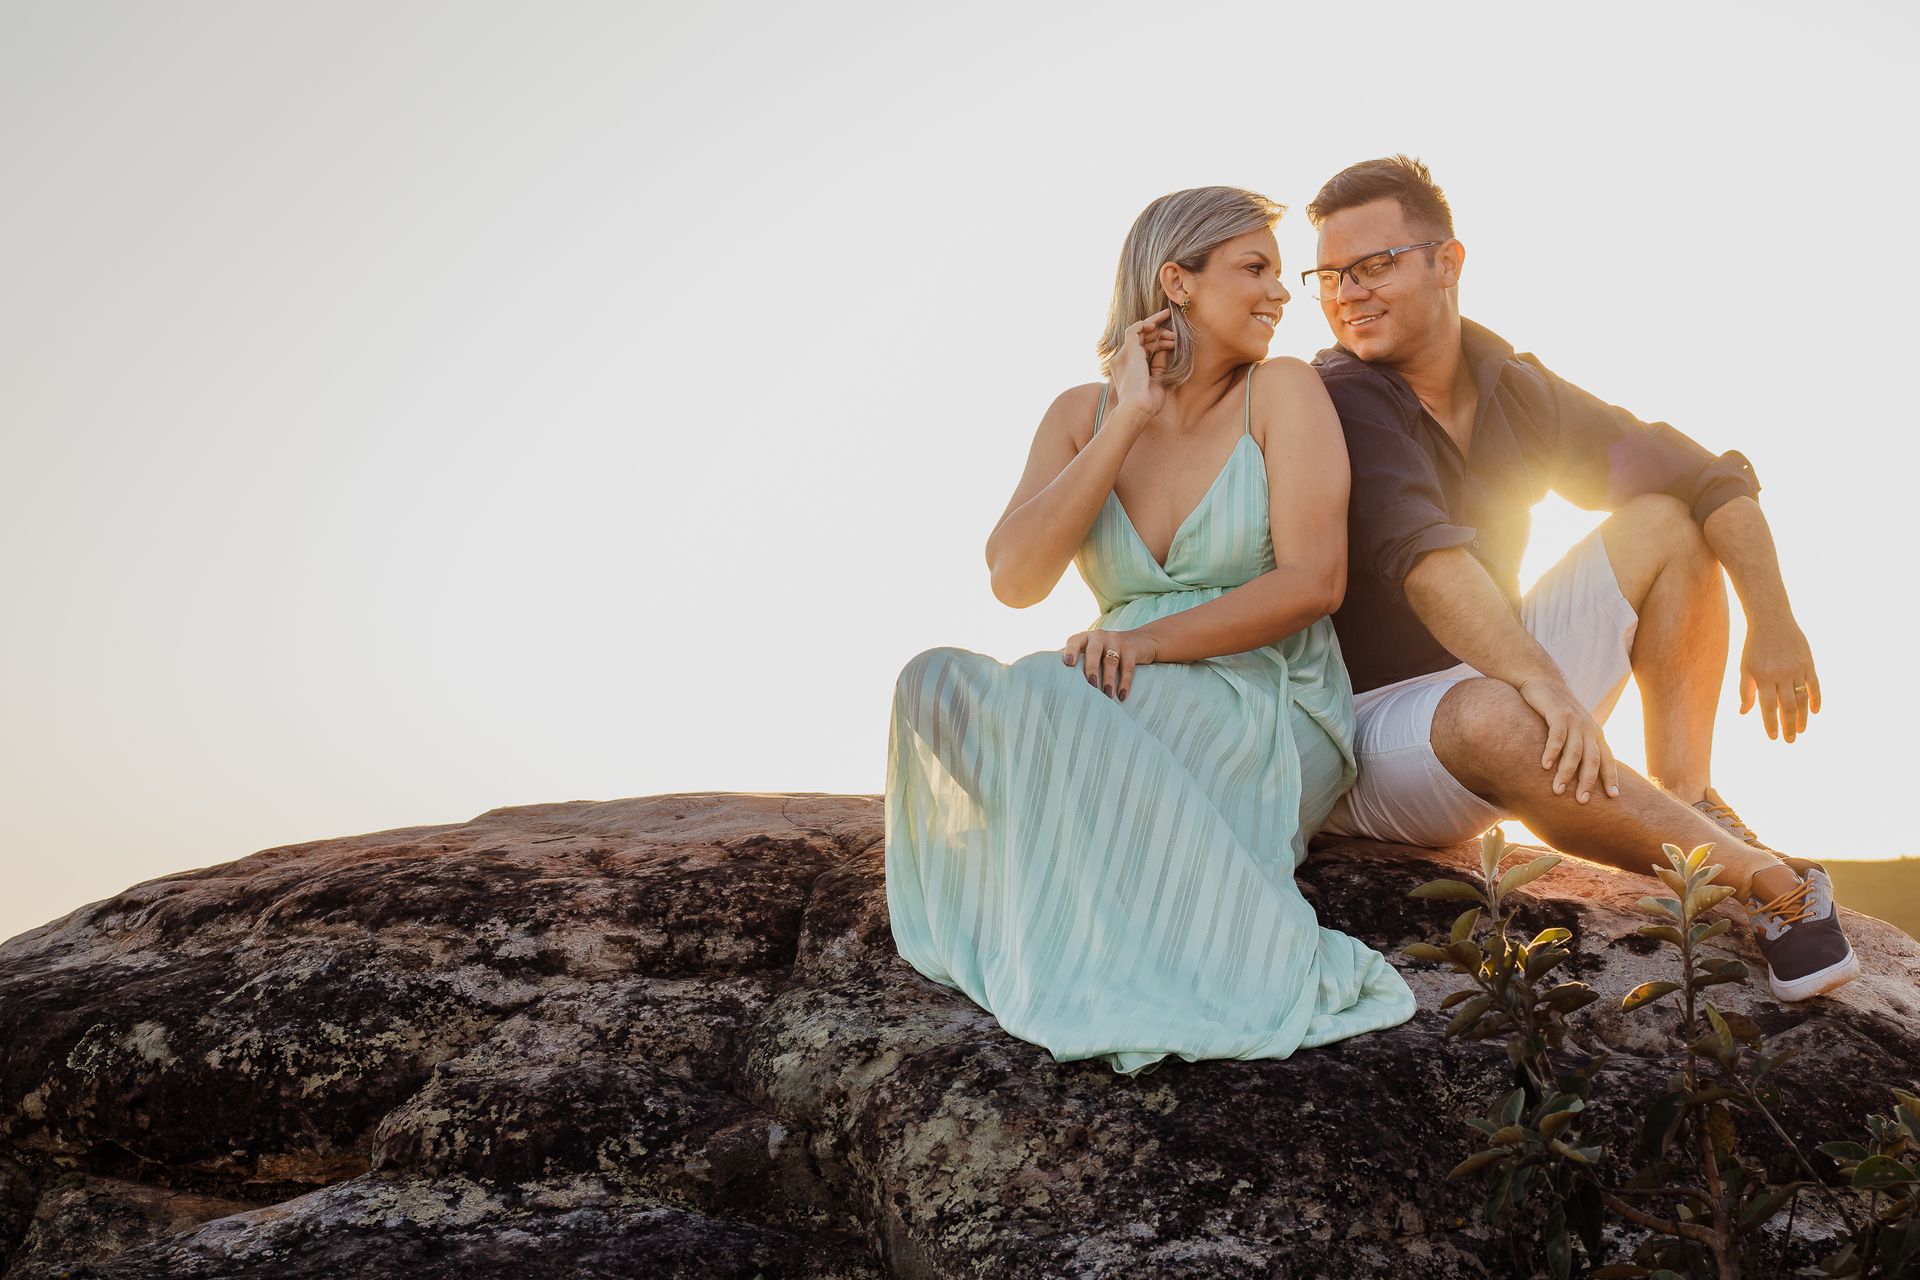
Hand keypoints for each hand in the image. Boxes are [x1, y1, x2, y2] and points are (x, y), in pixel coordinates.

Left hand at [1061, 628, 1160, 700]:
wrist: (1139, 641)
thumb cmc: (1106, 651)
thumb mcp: (1091, 651)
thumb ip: (1076, 661)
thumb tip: (1053, 679)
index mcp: (1085, 638)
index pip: (1075, 641)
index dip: (1070, 651)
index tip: (1068, 663)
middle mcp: (1099, 636)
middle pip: (1093, 651)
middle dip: (1091, 668)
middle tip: (1091, 684)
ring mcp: (1116, 640)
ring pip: (1111, 660)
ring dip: (1108, 679)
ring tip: (1107, 695)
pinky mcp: (1131, 648)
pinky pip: (1128, 667)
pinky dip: (1125, 682)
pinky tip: (1122, 695)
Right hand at [1111, 308, 1174, 418]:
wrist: (1137, 408)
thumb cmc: (1147, 402)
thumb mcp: (1156, 380)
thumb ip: (1159, 364)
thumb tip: (1165, 349)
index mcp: (1128, 368)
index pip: (1143, 349)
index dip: (1158, 342)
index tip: (1172, 339)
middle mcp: (1124, 360)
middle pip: (1141, 339)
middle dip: (1158, 332)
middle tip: (1174, 331)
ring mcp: (1125, 355)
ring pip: (1139, 332)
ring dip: (1157, 330)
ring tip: (1173, 335)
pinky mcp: (1129, 351)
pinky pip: (1134, 330)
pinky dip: (1145, 324)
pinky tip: (1156, 325)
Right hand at [1516, 675, 1619, 803]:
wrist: (1543, 681)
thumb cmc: (1556, 710)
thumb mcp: (1572, 728)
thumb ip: (1577, 746)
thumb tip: (1578, 774)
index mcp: (1595, 734)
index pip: (1606, 759)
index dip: (1610, 778)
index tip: (1613, 798)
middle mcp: (1588, 728)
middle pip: (1592, 759)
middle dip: (1587, 782)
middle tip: (1581, 802)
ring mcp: (1574, 720)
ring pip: (1574, 752)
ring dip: (1566, 773)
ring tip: (1558, 790)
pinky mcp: (1558, 714)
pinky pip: (1556, 737)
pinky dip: (1552, 752)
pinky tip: (1545, 766)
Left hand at [1739, 615, 1819, 742]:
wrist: (1772, 621)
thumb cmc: (1754, 647)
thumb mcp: (1745, 668)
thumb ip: (1745, 691)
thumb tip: (1744, 714)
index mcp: (1762, 677)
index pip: (1768, 707)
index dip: (1770, 724)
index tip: (1773, 737)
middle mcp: (1781, 675)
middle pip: (1787, 706)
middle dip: (1788, 726)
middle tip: (1790, 740)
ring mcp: (1797, 669)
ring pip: (1802, 699)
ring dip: (1802, 717)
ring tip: (1801, 730)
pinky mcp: (1809, 663)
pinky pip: (1815, 685)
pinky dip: (1816, 699)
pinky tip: (1814, 712)